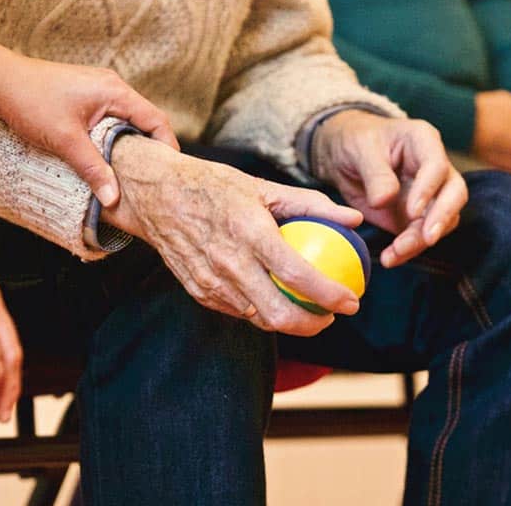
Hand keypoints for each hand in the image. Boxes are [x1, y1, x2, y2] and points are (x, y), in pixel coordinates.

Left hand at [0, 55, 178, 206]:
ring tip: (130, 173)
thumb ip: (93, 169)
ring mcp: (98, 89)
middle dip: (150, 149)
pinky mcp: (84, 95)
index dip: (167, 147)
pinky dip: (113, 137)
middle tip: (152, 179)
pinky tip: (105, 157)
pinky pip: (110, 118)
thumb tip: (114, 198)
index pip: (156, 120)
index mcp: (116, 92)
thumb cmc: (31, 102)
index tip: (169, 173)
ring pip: (126, 120)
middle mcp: (112, 86)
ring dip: (129, 144)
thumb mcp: (65, 141)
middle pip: (144, 120)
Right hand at [102, 136, 362, 336]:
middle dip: (313, 325)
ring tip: (308, 311)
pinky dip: (260, 311)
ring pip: (259, 319)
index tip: (352, 301)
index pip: (297, 275)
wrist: (155, 195)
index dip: (330, 295)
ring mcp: (211, 282)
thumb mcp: (263, 186)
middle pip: (279, 314)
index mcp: (249, 232)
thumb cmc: (214, 186)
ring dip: (288, 322)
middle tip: (331, 315)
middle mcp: (229, 262)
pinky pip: (238, 311)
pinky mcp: (199, 292)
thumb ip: (311, 204)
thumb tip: (354, 218)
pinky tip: (275, 300)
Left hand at [311, 111, 467, 267]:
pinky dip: (409, 249)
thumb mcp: (359, 150)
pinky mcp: (418, 216)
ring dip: (421, 240)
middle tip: (427, 239)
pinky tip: (391, 258)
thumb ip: (375, 174)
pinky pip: (421, 236)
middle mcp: (434, 168)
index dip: (428, 189)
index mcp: (423, 141)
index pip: (437, 165)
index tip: (412, 211)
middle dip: (442, 218)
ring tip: (395, 253)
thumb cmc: (355, 141)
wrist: (343, 156)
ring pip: (442, 220)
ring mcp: (430, 194)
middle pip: (454, 193)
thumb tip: (385, 201)